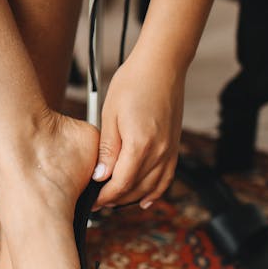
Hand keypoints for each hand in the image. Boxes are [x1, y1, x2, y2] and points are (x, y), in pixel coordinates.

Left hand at [92, 52, 184, 209]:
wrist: (162, 65)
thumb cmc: (133, 84)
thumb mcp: (110, 116)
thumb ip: (107, 151)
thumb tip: (100, 177)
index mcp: (140, 145)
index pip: (120, 184)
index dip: (105, 197)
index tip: (92, 201)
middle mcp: (159, 152)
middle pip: (135, 189)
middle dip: (115, 199)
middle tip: (98, 202)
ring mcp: (170, 150)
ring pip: (151, 188)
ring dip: (132, 198)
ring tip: (115, 201)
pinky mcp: (175, 147)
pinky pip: (167, 178)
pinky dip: (155, 192)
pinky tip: (145, 200)